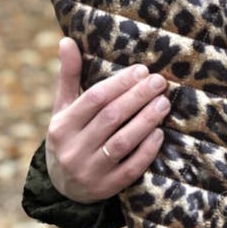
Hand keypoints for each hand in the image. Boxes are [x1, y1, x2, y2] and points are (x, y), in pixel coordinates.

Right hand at [45, 37, 170, 202]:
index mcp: (62, 126)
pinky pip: (131, 167)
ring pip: (122, 142)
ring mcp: (90, 170)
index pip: (94, 99)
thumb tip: (67, 40)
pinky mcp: (107, 187)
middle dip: (138, 97)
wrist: (63, 187)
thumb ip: (69, 77)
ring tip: (164, 103)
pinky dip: (147, 150)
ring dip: (146, 121)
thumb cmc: (69, 137)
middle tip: (160, 82)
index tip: (142, 70)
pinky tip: (160, 133)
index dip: (120, 83)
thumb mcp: (64, 109)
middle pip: (111, 117)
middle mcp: (73, 148)